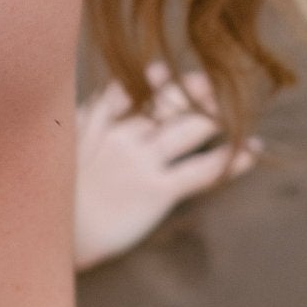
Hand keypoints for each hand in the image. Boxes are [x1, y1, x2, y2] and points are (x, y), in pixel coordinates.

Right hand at [73, 60, 263, 270]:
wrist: (57, 234)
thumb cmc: (59, 190)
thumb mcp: (66, 140)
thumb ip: (92, 112)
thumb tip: (119, 88)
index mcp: (102, 119)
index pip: (139, 90)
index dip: (161, 79)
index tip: (172, 72)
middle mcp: (126, 134)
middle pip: (170, 102)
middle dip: (195, 90)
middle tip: (216, 85)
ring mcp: (142, 162)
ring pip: (190, 128)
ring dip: (217, 116)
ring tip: (237, 111)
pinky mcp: (156, 192)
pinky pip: (201, 170)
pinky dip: (229, 159)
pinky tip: (249, 151)